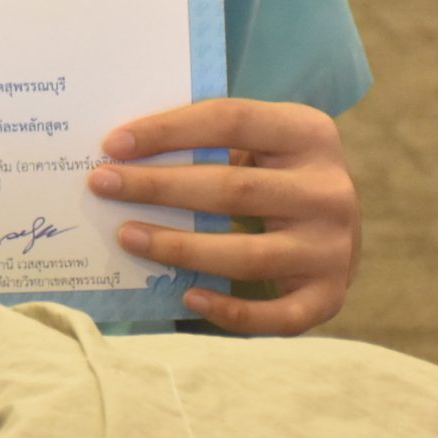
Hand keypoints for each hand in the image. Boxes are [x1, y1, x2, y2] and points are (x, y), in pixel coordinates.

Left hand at [89, 98, 358, 334]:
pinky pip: (278, 315)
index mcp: (308, 133)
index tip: (112, 145)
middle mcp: (329, 190)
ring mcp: (335, 248)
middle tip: (102, 185)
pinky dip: (231, 312)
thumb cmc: (270, 173)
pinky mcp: (331, 295)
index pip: (230, 121)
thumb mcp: (254, 142)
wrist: (333, 225)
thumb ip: (204, 140)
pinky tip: (187, 297)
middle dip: (158, 187)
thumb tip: (119, 153)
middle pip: (233, 189)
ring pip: (248, 255)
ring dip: (180, 248)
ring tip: (126, 237)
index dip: (168, 130)